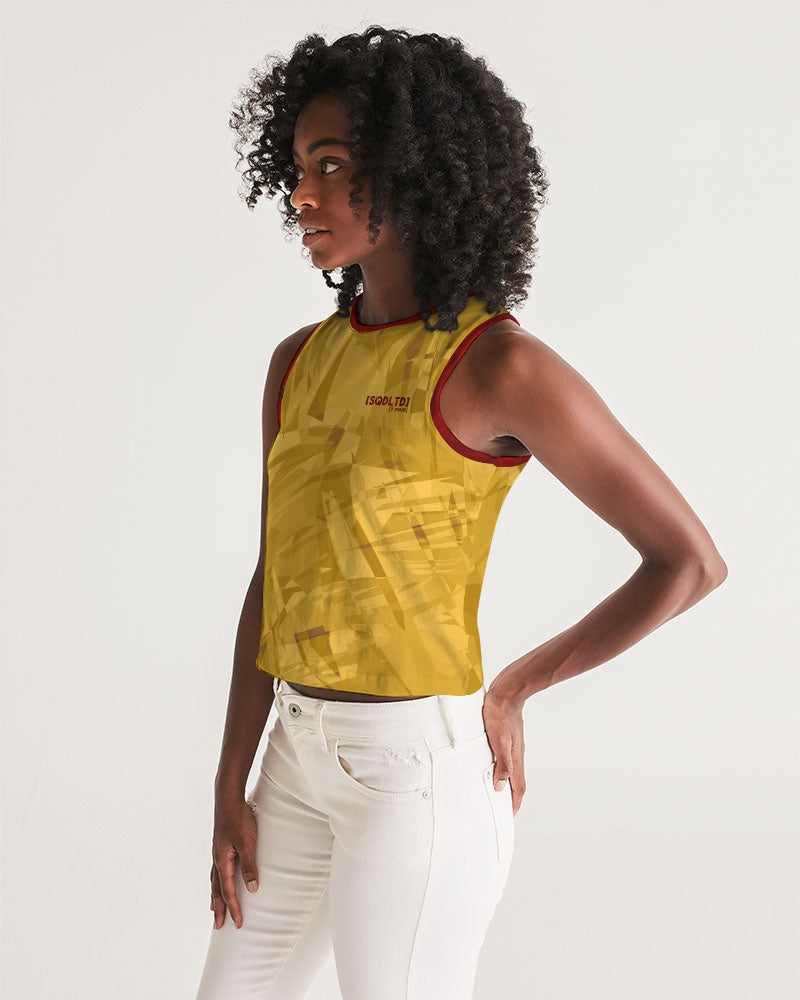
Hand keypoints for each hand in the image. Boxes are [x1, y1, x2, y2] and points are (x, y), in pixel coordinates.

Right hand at [210, 798, 259, 928]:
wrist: (228, 798)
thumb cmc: (239, 819)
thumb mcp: (247, 843)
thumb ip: (249, 866)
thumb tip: (251, 889)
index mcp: (222, 862)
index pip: (228, 892)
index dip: (234, 909)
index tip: (238, 924)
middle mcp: (217, 860)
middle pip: (217, 890)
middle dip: (218, 909)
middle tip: (218, 926)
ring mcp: (218, 852)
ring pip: (215, 880)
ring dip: (215, 896)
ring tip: (214, 907)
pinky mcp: (221, 845)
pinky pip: (217, 869)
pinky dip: (217, 880)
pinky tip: (221, 878)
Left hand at [481, 679, 525, 816]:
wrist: (507, 691)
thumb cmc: (500, 713)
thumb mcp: (498, 740)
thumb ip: (502, 763)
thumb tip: (500, 786)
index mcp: (515, 758)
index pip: (517, 788)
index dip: (513, 804)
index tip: (508, 817)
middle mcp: (516, 754)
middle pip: (516, 782)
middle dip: (510, 798)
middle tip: (500, 809)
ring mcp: (513, 746)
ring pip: (511, 770)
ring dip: (505, 783)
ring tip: (494, 792)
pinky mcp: (507, 737)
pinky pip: (506, 759)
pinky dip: (501, 769)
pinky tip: (491, 766)